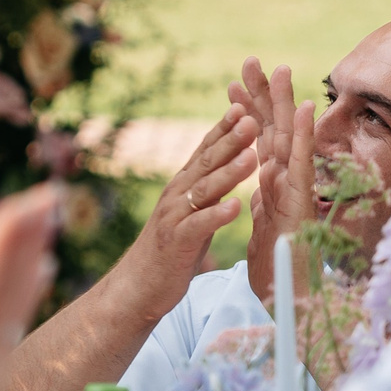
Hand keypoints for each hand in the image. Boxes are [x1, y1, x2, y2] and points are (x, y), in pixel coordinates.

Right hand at [107, 107, 255, 317]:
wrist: (138, 284)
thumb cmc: (171, 249)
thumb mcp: (189, 212)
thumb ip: (206, 189)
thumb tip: (225, 165)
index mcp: (182, 186)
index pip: (204, 150)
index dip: (223, 128)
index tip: (245, 106)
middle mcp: (176, 195)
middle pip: (206, 162)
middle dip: (230, 140)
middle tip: (252, 117)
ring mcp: (175, 217)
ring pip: (205, 190)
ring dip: (229, 172)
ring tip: (252, 157)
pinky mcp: (178, 241)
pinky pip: (200, 225)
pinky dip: (218, 215)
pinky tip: (236, 206)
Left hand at [230, 57, 315, 303]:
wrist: (287, 296)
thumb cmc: (278, 260)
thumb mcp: (263, 216)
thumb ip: (264, 189)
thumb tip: (262, 166)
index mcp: (272, 180)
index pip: (258, 137)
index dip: (247, 108)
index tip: (232, 81)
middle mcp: (287, 182)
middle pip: (276, 130)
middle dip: (266, 95)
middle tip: (255, 60)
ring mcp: (298, 193)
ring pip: (292, 143)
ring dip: (288, 108)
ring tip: (284, 73)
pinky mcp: (303, 209)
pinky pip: (302, 171)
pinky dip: (303, 143)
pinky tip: (303, 114)